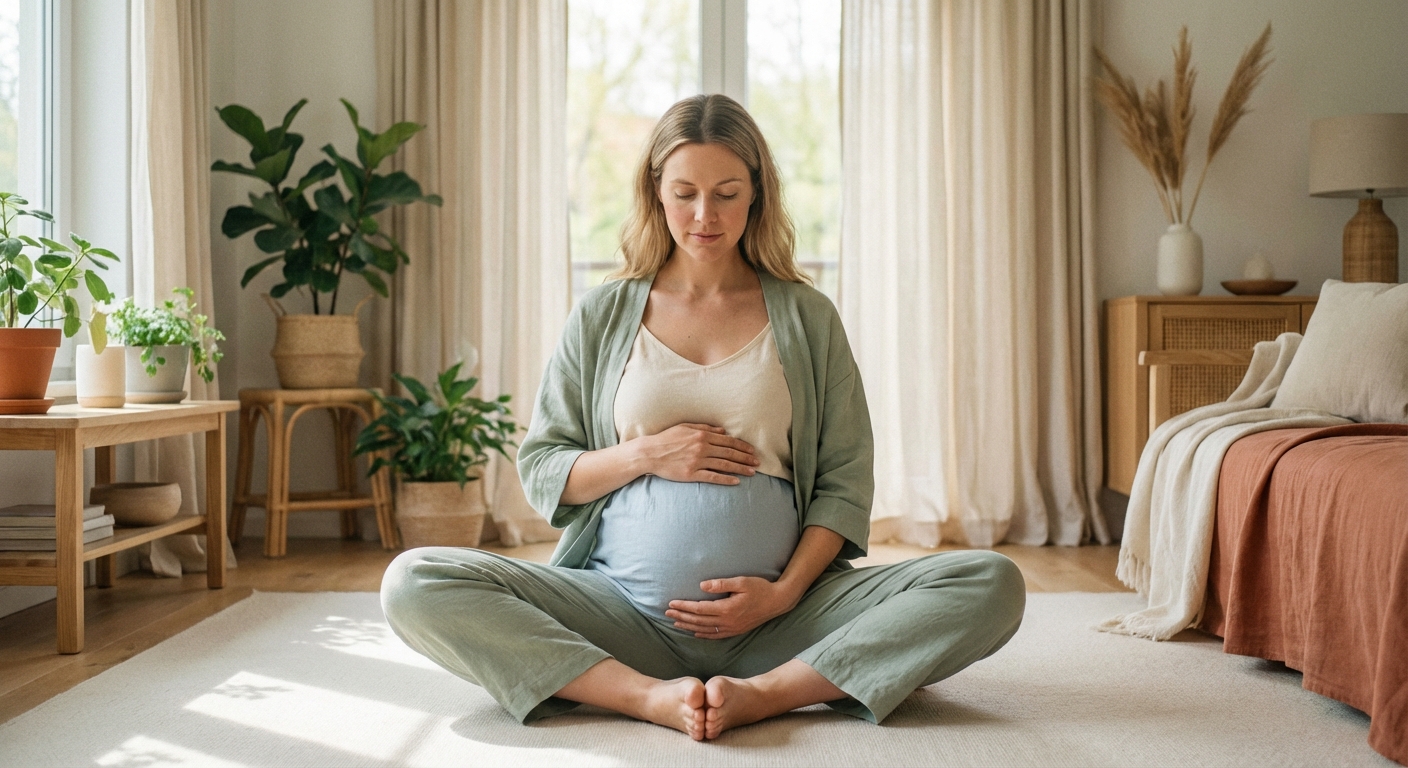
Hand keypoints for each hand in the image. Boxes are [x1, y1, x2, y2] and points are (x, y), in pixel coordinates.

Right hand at [639, 423, 758, 484]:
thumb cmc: (666, 439)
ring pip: (724, 465)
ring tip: (752, 472)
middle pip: (729, 453)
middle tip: (758, 462)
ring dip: (740, 468)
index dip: (742, 446)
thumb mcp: (685, 427)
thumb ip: (705, 428)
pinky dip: (725, 479)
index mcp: (702, 435)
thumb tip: (723, 430)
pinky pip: (712, 477)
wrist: (650, 453)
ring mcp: (697, 461)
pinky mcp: (691, 474)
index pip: (727, 441)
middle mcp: (702, 447)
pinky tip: (736, 481)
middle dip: (746, 458)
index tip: (752, 451)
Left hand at [666, 577, 796, 638]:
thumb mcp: (741, 582)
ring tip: (675, 622)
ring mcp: (732, 628)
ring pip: (705, 630)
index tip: (671, 603)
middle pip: (699, 621)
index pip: (699, 609)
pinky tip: (695, 632)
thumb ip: (720, 584)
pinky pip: (715, 635)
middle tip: (667, 613)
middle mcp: (727, 621)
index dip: (684, 606)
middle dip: (682, 616)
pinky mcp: (736, 630)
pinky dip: (703, 634)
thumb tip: (701, 586)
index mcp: (727, 609)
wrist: (777, 602)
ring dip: (689, 626)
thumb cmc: (760, 588)